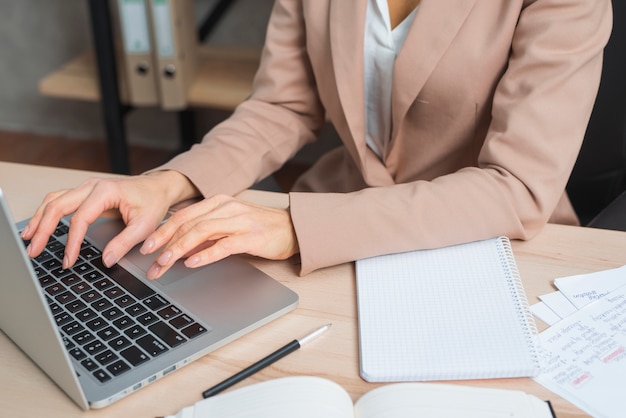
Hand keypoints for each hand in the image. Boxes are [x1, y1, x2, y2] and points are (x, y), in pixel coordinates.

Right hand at [21, 170, 197, 268]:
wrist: (157, 188)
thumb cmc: (153, 203)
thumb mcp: (145, 225)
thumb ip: (125, 243)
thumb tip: (107, 260)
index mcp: (106, 191)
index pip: (81, 218)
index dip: (72, 241)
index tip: (68, 260)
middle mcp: (92, 186)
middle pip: (58, 205)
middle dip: (43, 229)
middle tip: (34, 251)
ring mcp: (85, 188)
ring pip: (54, 201)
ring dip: (39, 220)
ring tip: (29, 240)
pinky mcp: (84, 193)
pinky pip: (58, 200)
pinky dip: (46, 213)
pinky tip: (38, 227)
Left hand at [139, 194, 298, 278]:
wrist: (293, 228)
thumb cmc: (260, 228)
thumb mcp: (229, 226)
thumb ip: (206, 235)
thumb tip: (180, 250)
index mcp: (219, 203)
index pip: (183, 216)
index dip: (162, 231)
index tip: (146, 247)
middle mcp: (227, 208)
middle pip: (188, 224)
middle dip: (165, 243)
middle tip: (150, 260)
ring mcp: (240, 221)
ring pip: (202, 232)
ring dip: (180, 249)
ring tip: (165, 263)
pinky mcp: (252, 236)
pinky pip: (224, 245)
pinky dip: (206, 254)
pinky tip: (193, 263)